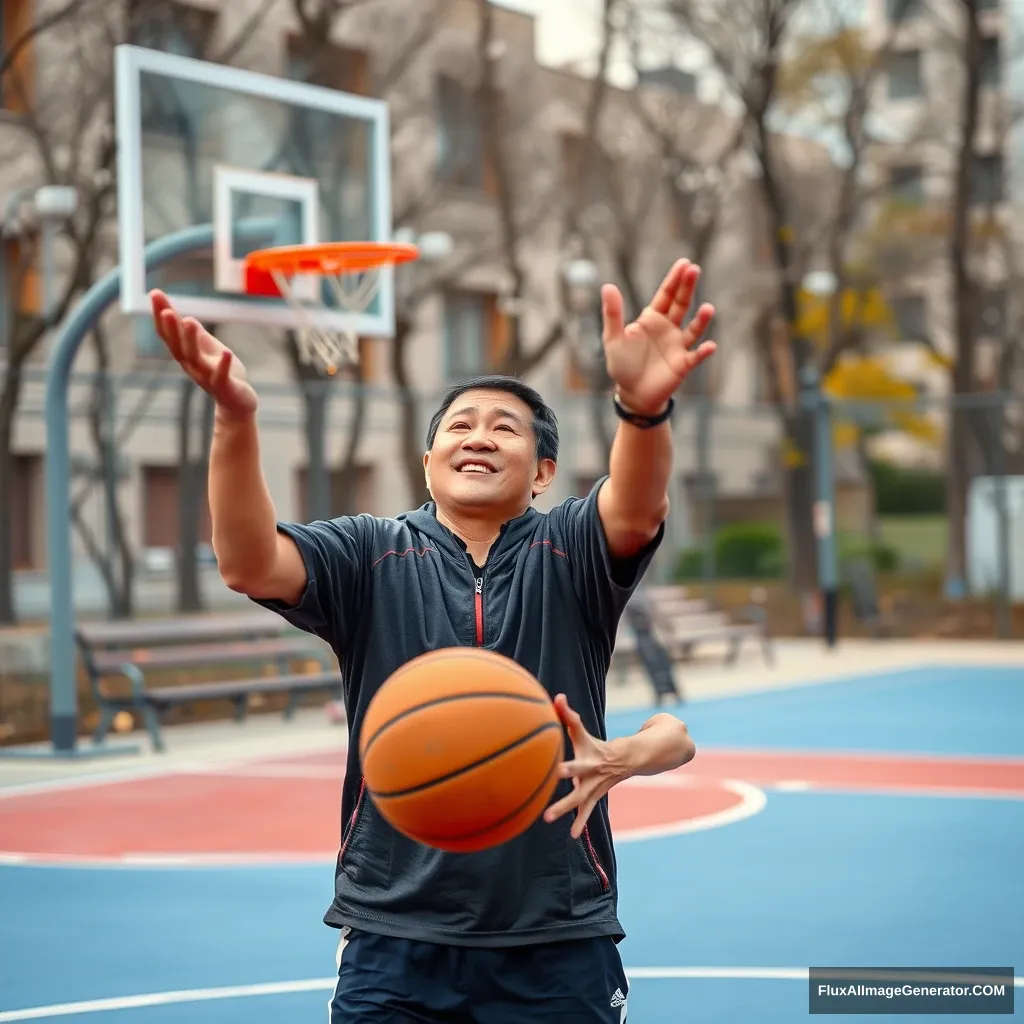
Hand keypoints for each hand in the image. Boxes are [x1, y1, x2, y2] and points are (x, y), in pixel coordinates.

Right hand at [150, 289, 257, 419]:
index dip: (161, 315)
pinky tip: (226, 353)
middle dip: (170, 328)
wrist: (236, 405)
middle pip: (177, 346)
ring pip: (195, 359)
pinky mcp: (225, 387)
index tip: (154, 293)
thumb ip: (196, 337)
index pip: (169, 335)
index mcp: (187, 356)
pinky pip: (222, 376)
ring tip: (189, 320)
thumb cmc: (221, 374)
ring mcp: (207, 377)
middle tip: (165, 309)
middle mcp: (192, 366)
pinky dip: (223, 365)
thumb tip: (185, 318)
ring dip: (190, 340)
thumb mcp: (208, 351)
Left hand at [543, 694, 630, 839]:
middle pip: (577, 778)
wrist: (625, 760)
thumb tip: (557, 696)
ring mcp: (593, 787)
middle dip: (566, 782)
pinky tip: (572, 836)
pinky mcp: (593, 796)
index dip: (567, 761)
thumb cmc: (594, 745)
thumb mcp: (582, 732)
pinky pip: (586, 811)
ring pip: (579, 800)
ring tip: (546, 818)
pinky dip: (579, 823)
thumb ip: (569, 715)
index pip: (576, 757)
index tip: (555, 766)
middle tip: (552, 784)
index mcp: (588, 756)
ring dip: (565, 809)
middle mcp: (591, 773)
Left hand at [600, 258, 716, 415]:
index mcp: (652, 318)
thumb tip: (608, 286)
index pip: (666, 294)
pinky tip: (709, 346)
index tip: (684, 263)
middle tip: (694, 270)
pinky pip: (696, 356)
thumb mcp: (613, 338)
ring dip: (701, 319)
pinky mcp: (683, 364)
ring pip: (693, 329)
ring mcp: (678, 345)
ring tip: (708, 308)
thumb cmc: (622, 364)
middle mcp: (669, 328)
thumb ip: (613, 314)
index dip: (674, 279)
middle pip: (681, 304)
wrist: (632, 393)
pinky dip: (704, 352)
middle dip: (687, 287)